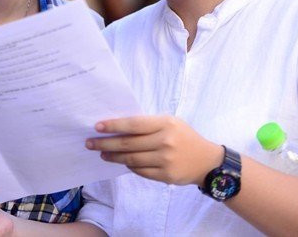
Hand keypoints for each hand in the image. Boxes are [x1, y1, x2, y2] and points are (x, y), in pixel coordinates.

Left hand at [85, 115, 222, 185]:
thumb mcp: (170, 122)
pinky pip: (140, 171)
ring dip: (113, 156)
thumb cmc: (184, 137)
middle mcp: (165, 141)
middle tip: (90, 143)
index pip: (134, 124)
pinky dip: (129, 166)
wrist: (207, 161)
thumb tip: (119, 127)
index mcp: (165, 124)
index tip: (97, 127)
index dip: (114, 126)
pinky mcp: (165, 175)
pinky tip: (121, 162)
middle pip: (128, 143)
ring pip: (131, 159)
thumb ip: (148, 124)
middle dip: (106, 143)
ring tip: (102, 153)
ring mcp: (165, 160)